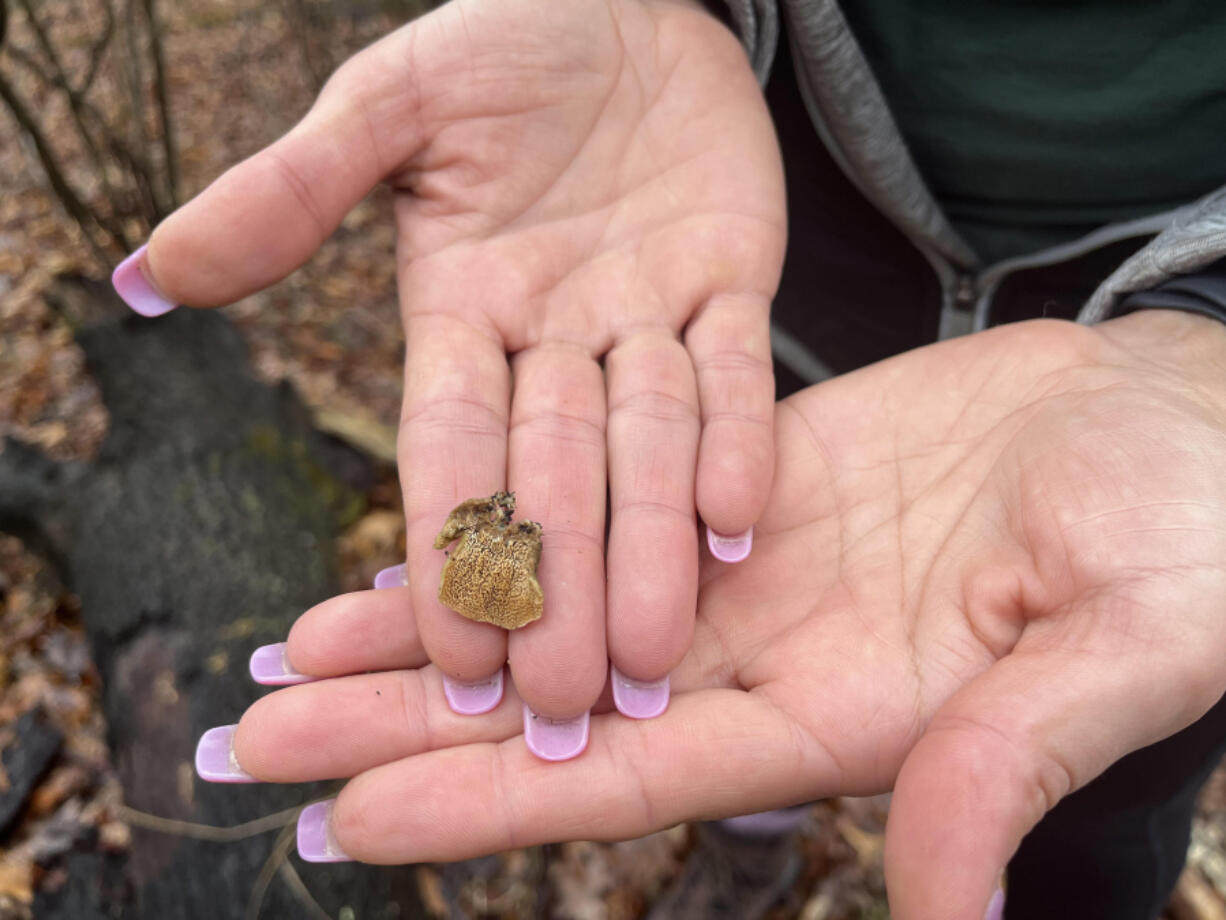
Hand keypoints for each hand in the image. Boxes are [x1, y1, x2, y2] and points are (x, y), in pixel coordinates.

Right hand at [127, 0, 784, 736]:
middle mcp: (556, 337)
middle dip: (555, 583)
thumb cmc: (502, 43)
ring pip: (649, 447)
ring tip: (649, 651)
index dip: (451, 545)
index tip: (453, 655)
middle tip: (557, 702)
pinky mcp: (734, 283)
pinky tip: (737, 523)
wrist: (621, 1)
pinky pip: (740, 374)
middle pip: (553, 475)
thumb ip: (291, 191)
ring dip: (649, 544)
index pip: (449, 446)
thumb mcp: (389, 105)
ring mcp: (648, 317)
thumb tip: (153, 273)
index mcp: (464, 312)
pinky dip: (740, 441)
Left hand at [224, 311, 1225, 917]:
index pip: (635, 777)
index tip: (353, 820)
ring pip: (559, 608)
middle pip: (557, 707)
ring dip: (431, 630)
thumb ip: (1008, 762)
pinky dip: (515, 526)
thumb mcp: (1123, 646)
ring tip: (297, 648)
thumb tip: (939, 909)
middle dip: (407, 726)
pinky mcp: (755, 483)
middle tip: (258, 739)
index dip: (496, 799)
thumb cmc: (1188, 532)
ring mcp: (755, 574)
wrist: (1184, 416)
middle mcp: (772, 660)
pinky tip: (427, 538)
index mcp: (847, 720)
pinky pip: (607, 514)